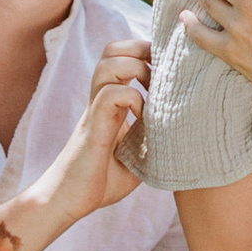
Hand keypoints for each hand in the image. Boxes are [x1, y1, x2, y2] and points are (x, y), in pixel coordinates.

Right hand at [0, 38, 148, 250]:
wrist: (67, 202)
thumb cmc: (99, 182)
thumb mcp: (136, 158)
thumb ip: (152, 140)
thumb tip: (184, 135)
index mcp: (111, 102)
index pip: (122, 57)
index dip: (145, 52)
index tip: (168, 66)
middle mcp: (101, 100)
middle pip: (113, 49)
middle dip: (140, 49)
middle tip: (161, 71)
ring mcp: (95, 110)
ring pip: (109, 63)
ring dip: (135, 68)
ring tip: (152, 89)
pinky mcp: (93, 126)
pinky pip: (111, 94)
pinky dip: (133, 98)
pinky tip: (142, 117)